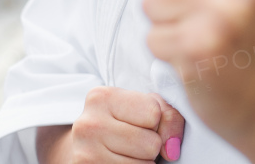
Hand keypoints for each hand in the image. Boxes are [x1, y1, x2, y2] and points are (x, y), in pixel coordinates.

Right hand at [35, 86, 185, 162]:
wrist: (82, 146)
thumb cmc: (120, 122)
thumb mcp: (143, 106)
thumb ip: (168, 116)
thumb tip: (172, 149)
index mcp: (101, 97)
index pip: (154, 113)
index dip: (156, 121)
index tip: (140, 121)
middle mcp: (88, 124)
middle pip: (151, 144)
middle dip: (151, 145)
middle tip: (133, 140)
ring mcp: (85, 154)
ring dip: (142, 162)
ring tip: (126, 152)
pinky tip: (120, 161)